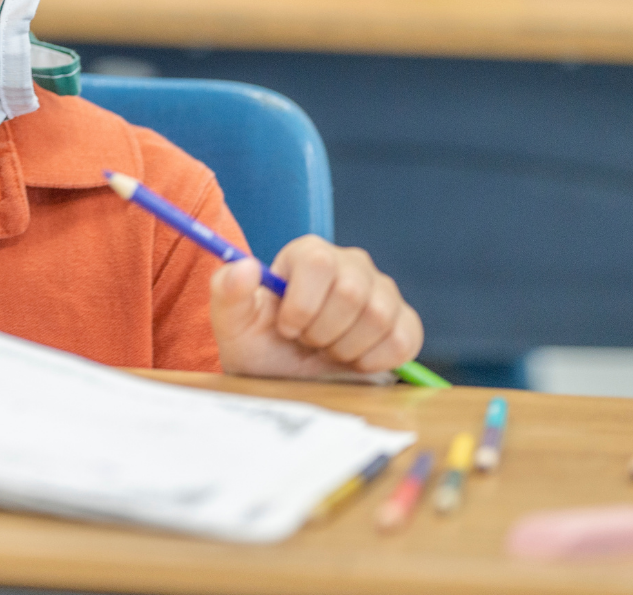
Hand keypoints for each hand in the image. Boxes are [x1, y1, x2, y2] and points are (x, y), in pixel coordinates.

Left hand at [210, 237, 423, 380]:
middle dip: (322, 332)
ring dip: (346, 348)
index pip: (318, 263)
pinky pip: (403, 340)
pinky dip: (375, 360)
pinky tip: (353, 359)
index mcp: (308, 253)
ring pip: (379, 316)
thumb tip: (246, 267)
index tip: (286, 328)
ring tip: (326, 348)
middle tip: (307, 342)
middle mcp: (350, 263)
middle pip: (352, 292)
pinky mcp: (404, 321)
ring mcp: (382, 291)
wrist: (290, 379)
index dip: (301, 305)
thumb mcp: (233, 323)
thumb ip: (228, 291)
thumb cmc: (259, 345)